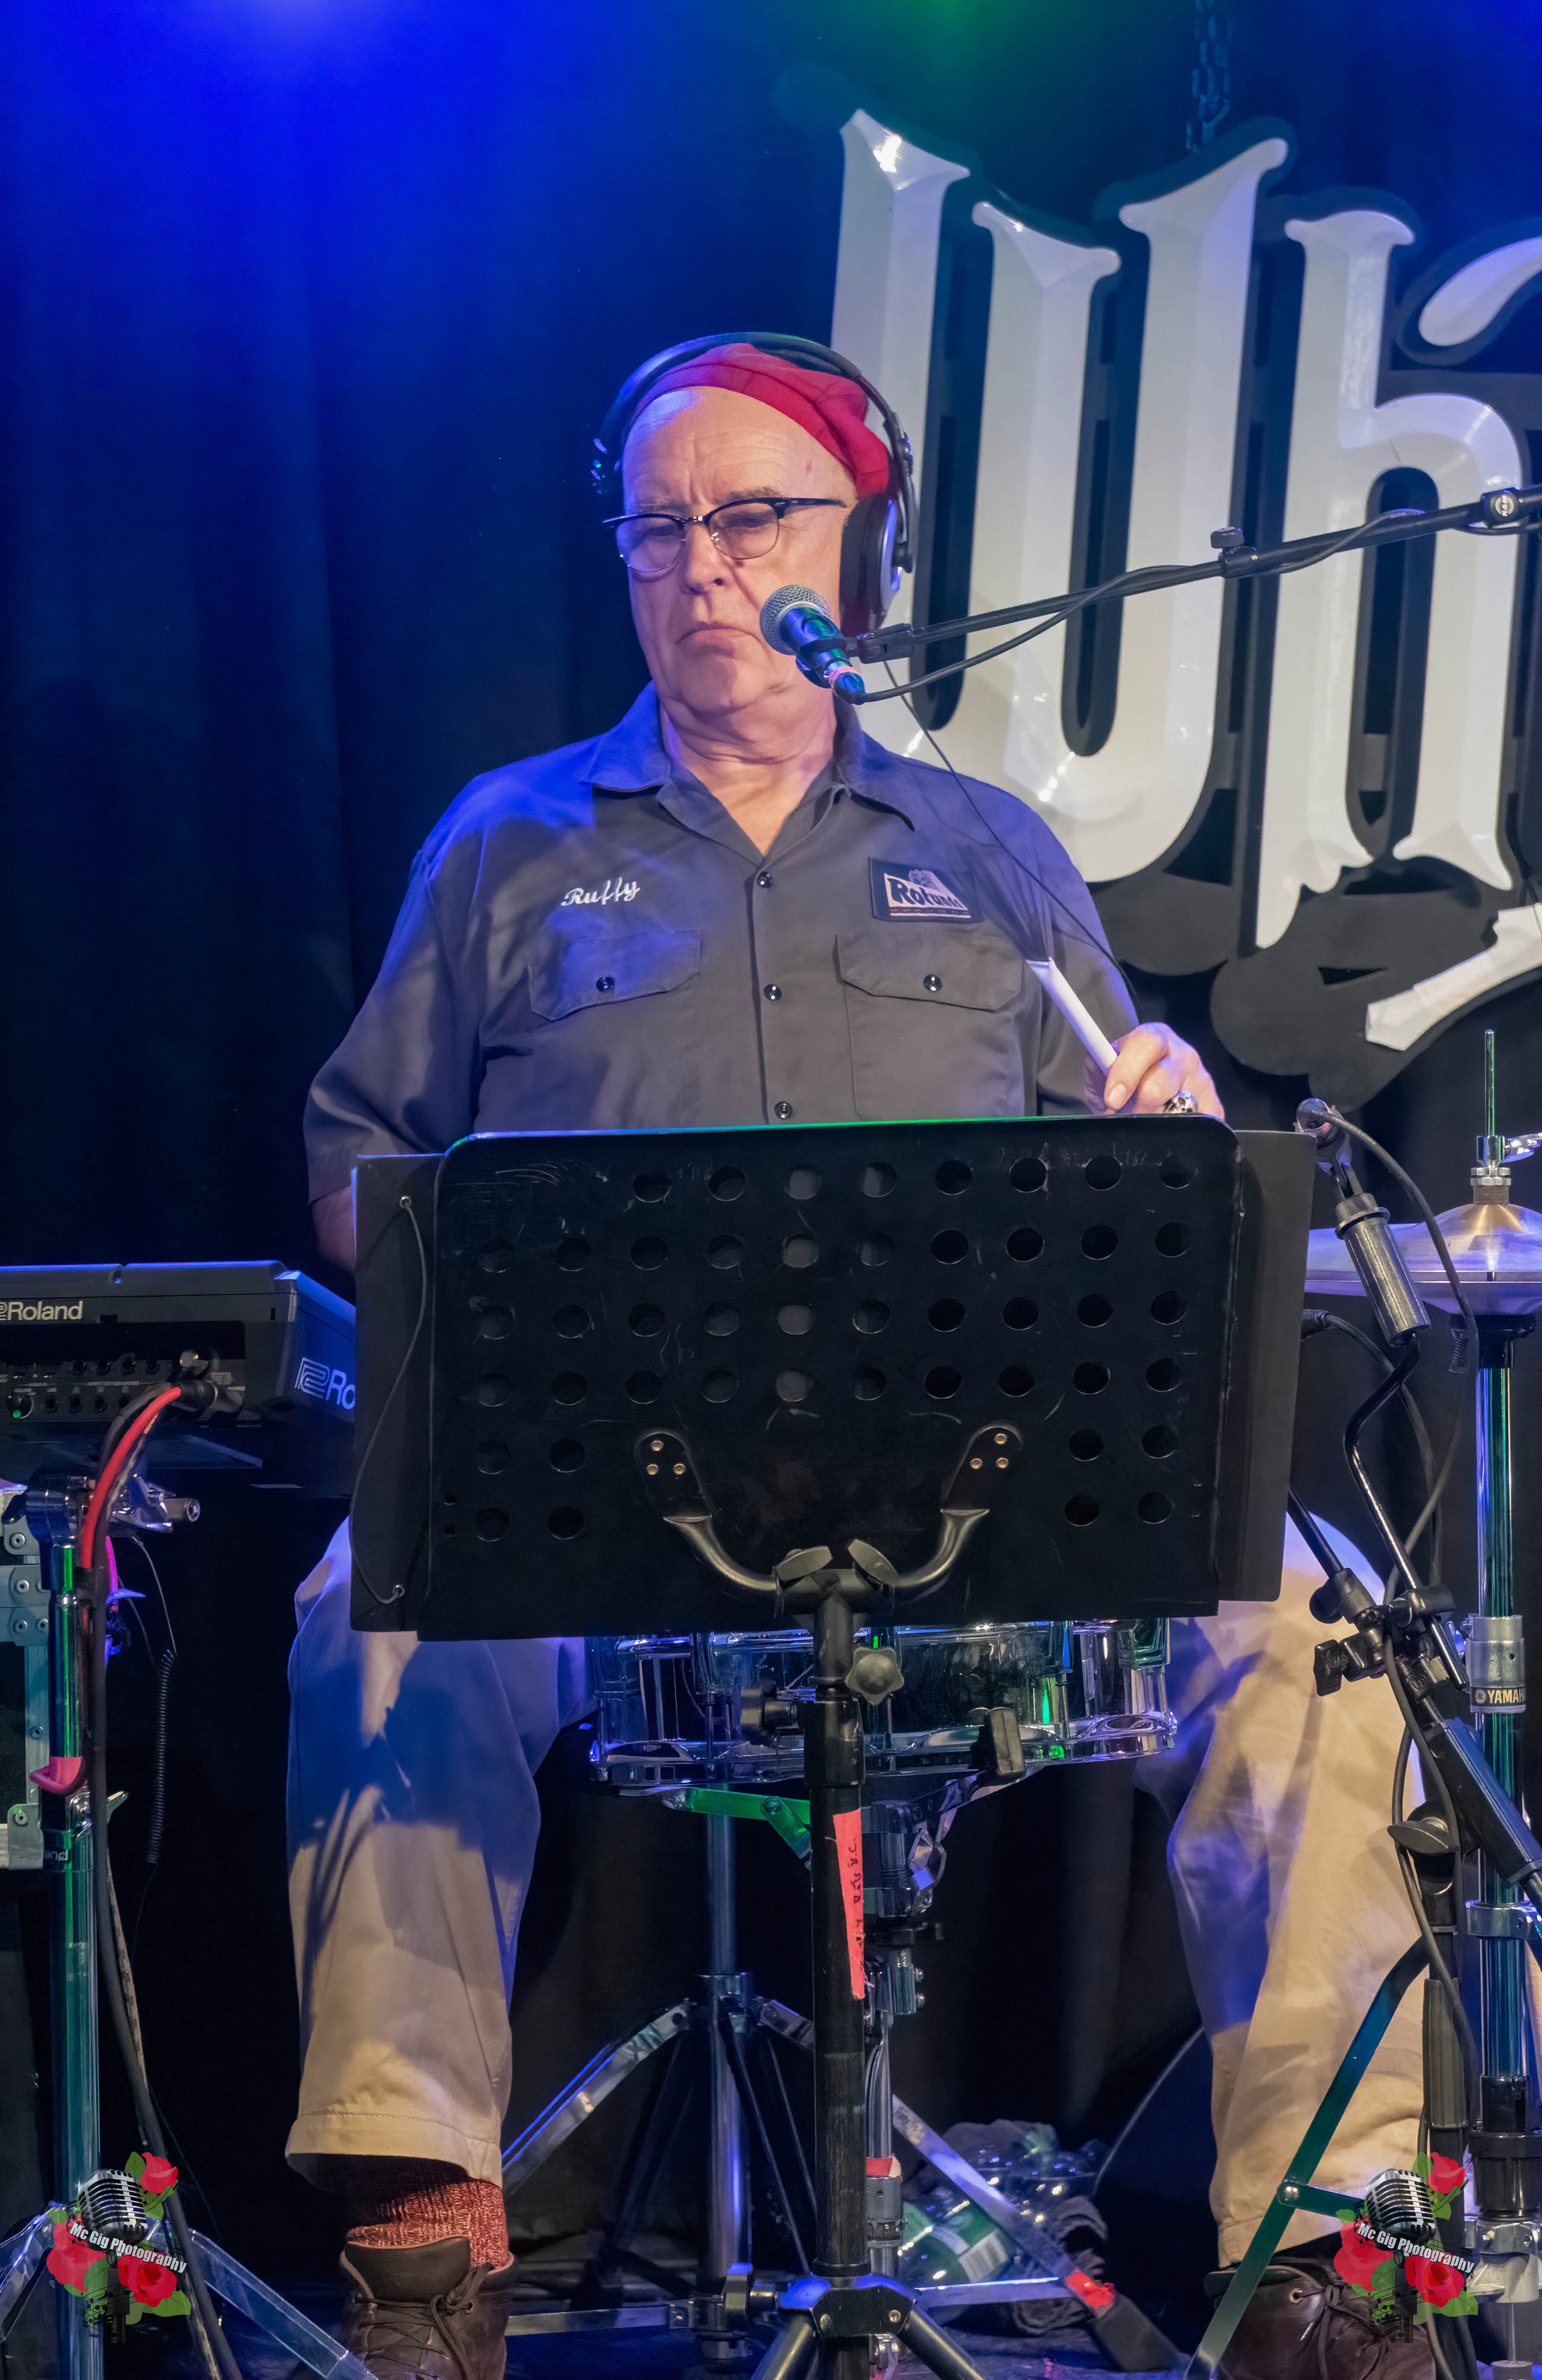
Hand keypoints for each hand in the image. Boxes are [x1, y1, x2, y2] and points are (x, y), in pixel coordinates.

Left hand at [1093, 1024, 1223, 1119]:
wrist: (1144, 1091)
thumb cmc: (1121, 1078)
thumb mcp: (1102, 1071)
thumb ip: (1099, 1070)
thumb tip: (1105, 1081)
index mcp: (1154, 1039)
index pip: (1146, 1045)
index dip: (1127, 1072)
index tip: (1112, 1099)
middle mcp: (1183, 1056)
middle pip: (1162, 1083)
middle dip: (1138, 1106)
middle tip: (1127, 1116)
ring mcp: (1202, 1081)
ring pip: (1180, 1109)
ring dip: (1157, 1123)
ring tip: (1146, 1124)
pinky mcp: (1215, 1108)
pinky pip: (1200, 1126)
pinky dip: (1179, 1135)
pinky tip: (1167, 1131)